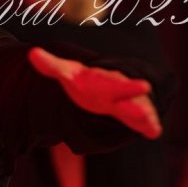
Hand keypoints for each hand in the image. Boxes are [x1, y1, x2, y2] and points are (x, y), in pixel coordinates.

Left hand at [28, 47, 161, 138]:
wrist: (94, 88)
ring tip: (153, 127)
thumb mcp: (66, 73)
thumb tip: (32, 53)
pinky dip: (149, 126)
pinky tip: (155, 133)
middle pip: (130, 96)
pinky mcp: (129, 115)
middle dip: (138, 101)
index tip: (144, 86)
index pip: (115, 83)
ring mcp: (126, 103)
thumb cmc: (83, 81)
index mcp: (105, 80)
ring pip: (138, 109)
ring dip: (145, 116)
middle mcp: (120, 90)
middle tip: (146, 106)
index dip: (129, 86)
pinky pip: (141, 121)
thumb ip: (51, 66)